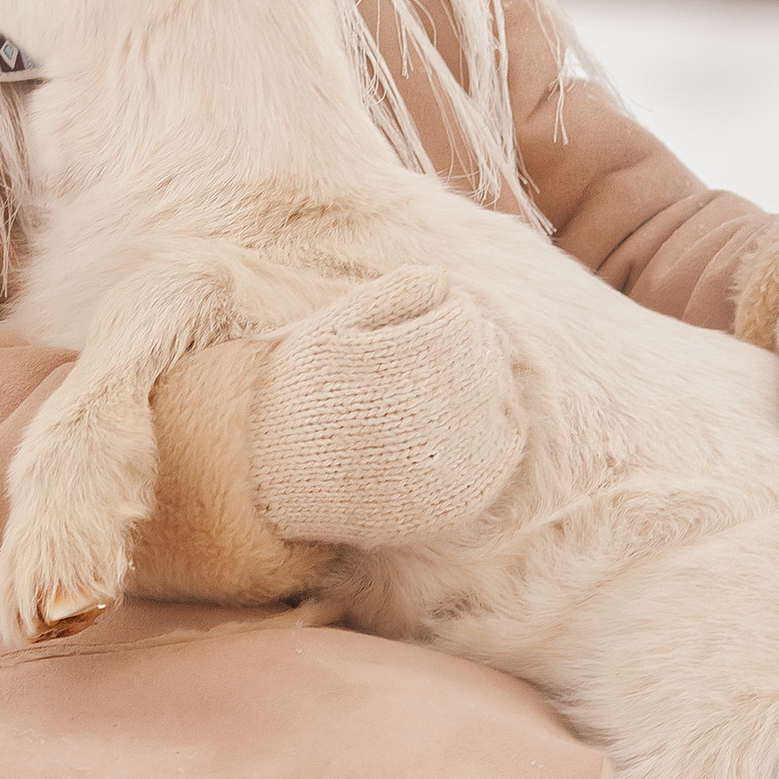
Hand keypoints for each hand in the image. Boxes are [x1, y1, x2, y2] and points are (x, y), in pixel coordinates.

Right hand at [250, 268, 525, 547]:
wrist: (274, 480)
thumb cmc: (299, 394)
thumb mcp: (328, 327)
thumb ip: (390, 294)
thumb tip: (443, 278)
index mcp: (401, 364)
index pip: (461, 319)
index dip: (450, 310)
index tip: (433, 314)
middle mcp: (432, 414)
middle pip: (485, 357)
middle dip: (469, 344)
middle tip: (443, 348)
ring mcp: (449, 464)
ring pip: (501, 399)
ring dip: (484, 382)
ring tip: (445, 383)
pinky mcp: (458, 500)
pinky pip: (503, 449)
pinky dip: (495, 427)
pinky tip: (462, 419)